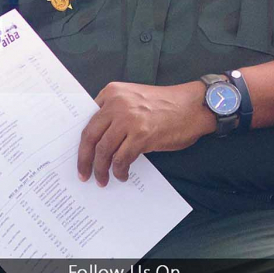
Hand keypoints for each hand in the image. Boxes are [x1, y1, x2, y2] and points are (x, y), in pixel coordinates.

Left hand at [77, 81, 214, 186]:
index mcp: (112, 92)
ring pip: (103, 150)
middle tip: (83, 174)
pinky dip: (119, 171)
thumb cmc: (166, 105)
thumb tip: (98, 140)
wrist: (193, 106)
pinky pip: (121, 159)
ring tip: (102, 179)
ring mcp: (128, 119)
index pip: (88, 120)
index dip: (82, 142)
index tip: (79, 156)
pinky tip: (122, 175)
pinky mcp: (141, 135)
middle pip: (90, 136)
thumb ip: (115, 112)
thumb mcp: (134, 99)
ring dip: (100, 169)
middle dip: (83, 159)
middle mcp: (117, 103)